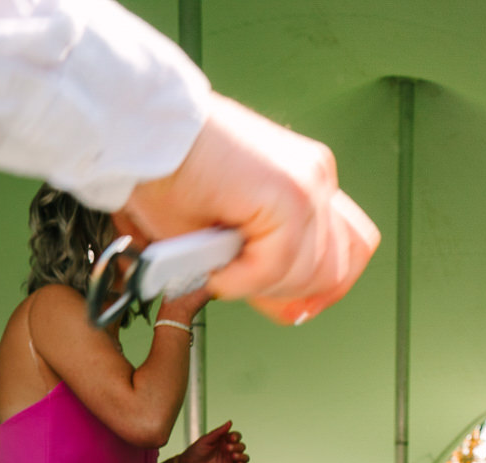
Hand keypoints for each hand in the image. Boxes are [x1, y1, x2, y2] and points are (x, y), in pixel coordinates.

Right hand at [117, 93, 379, 326]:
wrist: (137, 130)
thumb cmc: (167, 173)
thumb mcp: (231, 234)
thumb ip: (269, 265)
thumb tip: (292, 308)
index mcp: (307, 182)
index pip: (348, 249)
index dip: (325, 287)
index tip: (295, 308)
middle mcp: (316, 179)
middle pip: (336, 269)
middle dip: (287, 292)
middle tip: (241, 282)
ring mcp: (308, 184)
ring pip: (308, 275)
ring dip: (257, 285)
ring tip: (218, 264)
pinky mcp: (289, 193)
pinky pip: (276, 266)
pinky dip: (240, 279)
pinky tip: (215, 265)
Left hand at [177, 420, 249, 462]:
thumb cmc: (194, 452)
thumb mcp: (206, 440)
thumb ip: (218, 432)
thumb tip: (230, 422)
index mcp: (223, 442)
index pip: (236, 437)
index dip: (236, 436)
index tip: (231, 438)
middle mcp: (228, 451)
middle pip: (242, 446)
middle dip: (237, 446)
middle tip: (227, 449)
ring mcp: (230, 462)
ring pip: (245, 458)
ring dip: (242, 456)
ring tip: (233, 456)